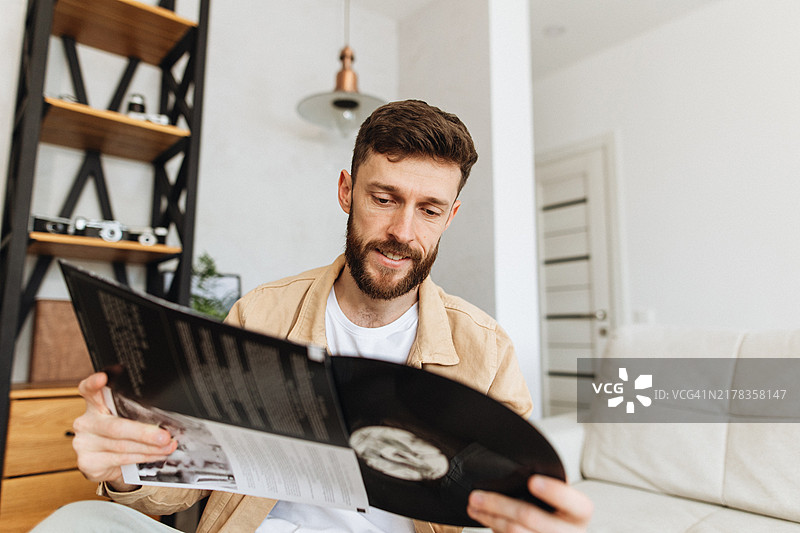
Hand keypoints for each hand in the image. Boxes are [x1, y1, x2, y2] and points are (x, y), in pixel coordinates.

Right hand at [72, 372, 176, 490]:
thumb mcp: (123, 419)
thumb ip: (135, 413)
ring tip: (167, 446)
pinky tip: (156, 455)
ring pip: (123, 445)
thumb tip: (168, 418)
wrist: (102, 464)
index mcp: (95, 405)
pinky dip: (144, 457)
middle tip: (164, 436)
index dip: (94, 383)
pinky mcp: (88, 462)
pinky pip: (122, 459)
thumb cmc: (117, 436)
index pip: (89, 390)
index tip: (103, 378)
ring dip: (150, 448)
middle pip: (116, 426)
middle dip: (144, 432)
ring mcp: (85, 443)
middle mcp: (86, 422)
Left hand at [467, 475, 592, 532]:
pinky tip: (485, 518)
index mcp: (580, 513)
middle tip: (477, 495)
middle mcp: (570, 532)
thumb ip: (548, 486)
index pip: (574, 502)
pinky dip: (494, 526)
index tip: (533, 481)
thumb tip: (518, 467)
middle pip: (530, 516)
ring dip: (490, 517)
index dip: (553, 492)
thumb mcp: (562, 500)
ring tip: (474, 506)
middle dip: (499, 504)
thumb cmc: (559, 514)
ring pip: (515, 531)